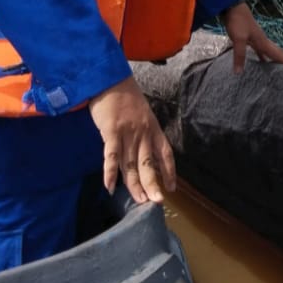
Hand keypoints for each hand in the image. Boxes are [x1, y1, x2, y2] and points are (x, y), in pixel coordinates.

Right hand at [88, 76, 177, 203]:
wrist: (110, 79)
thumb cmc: (124, 97)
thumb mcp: (142, 114)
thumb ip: (144, 132)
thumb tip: (142, 150)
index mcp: (153, 128)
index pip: (165, 154)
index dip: (169, 172)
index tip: (171, 188)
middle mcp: (143, 133)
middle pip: (149, 164)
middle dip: (153, 184)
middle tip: (156, 202)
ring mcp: (128, 133)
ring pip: (132, 165)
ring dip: (134, 185)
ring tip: (139, 201)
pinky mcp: (111, 132)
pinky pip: (111, 156)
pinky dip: (110, 173)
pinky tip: (110, 187)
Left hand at [220, 1, 282, 72]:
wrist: (234, 7)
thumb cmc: (238, 21)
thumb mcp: (239, 39)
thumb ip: (240, 55)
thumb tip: (239, 73)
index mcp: (263, 42)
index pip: (277, 54)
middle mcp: (263, 41)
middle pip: (276, 52)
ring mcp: (257, 38)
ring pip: (268, 51)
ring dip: (274, 59)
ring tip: (278, 69)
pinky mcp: (250, 37)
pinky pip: (260, 50)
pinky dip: (262, 56)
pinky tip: (260, 59)